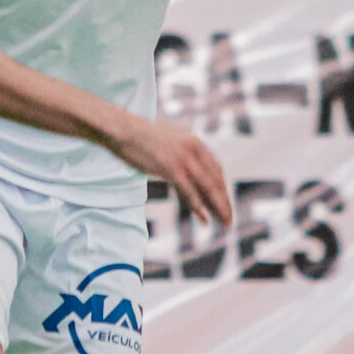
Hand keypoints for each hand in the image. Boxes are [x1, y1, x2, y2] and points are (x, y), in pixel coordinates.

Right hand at [108, 116, 232, 225]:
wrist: (124, 130)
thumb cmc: (141, 138)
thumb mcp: (169, 144)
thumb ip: (182, 154)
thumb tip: (186, 170)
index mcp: (195, 143)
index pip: (216, 169)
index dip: (222, 188)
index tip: (225, 203)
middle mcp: (194, 149)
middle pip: (216, 180)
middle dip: (224, 202)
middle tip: (229, 220)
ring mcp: (184, 158)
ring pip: (208, 187)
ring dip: (218, 207)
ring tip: (224, 223)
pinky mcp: (171, 167)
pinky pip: (189, 191)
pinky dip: (198, 207)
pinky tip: (204, 219)